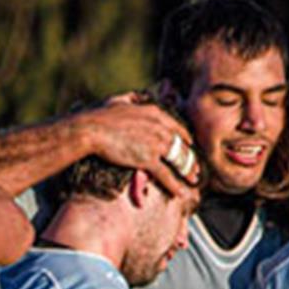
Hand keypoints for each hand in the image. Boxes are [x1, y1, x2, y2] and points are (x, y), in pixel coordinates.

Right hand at [82, 97, 200, 196]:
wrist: (93, 129)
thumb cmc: (101, 116)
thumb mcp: (121, 101)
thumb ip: (132, 100)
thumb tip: (134, 96)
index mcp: (156, 113)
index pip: (178, 128)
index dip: (186, 140)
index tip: (190, 147)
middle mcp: (160, 128)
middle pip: (182, 146)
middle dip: (190, 159)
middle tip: (196, 169)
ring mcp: (156, 144)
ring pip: (178, 160)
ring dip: (187, 172)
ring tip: (192, 181)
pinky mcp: (148, 159)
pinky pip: (166, 175)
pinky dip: (175, 185)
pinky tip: (181, 192)